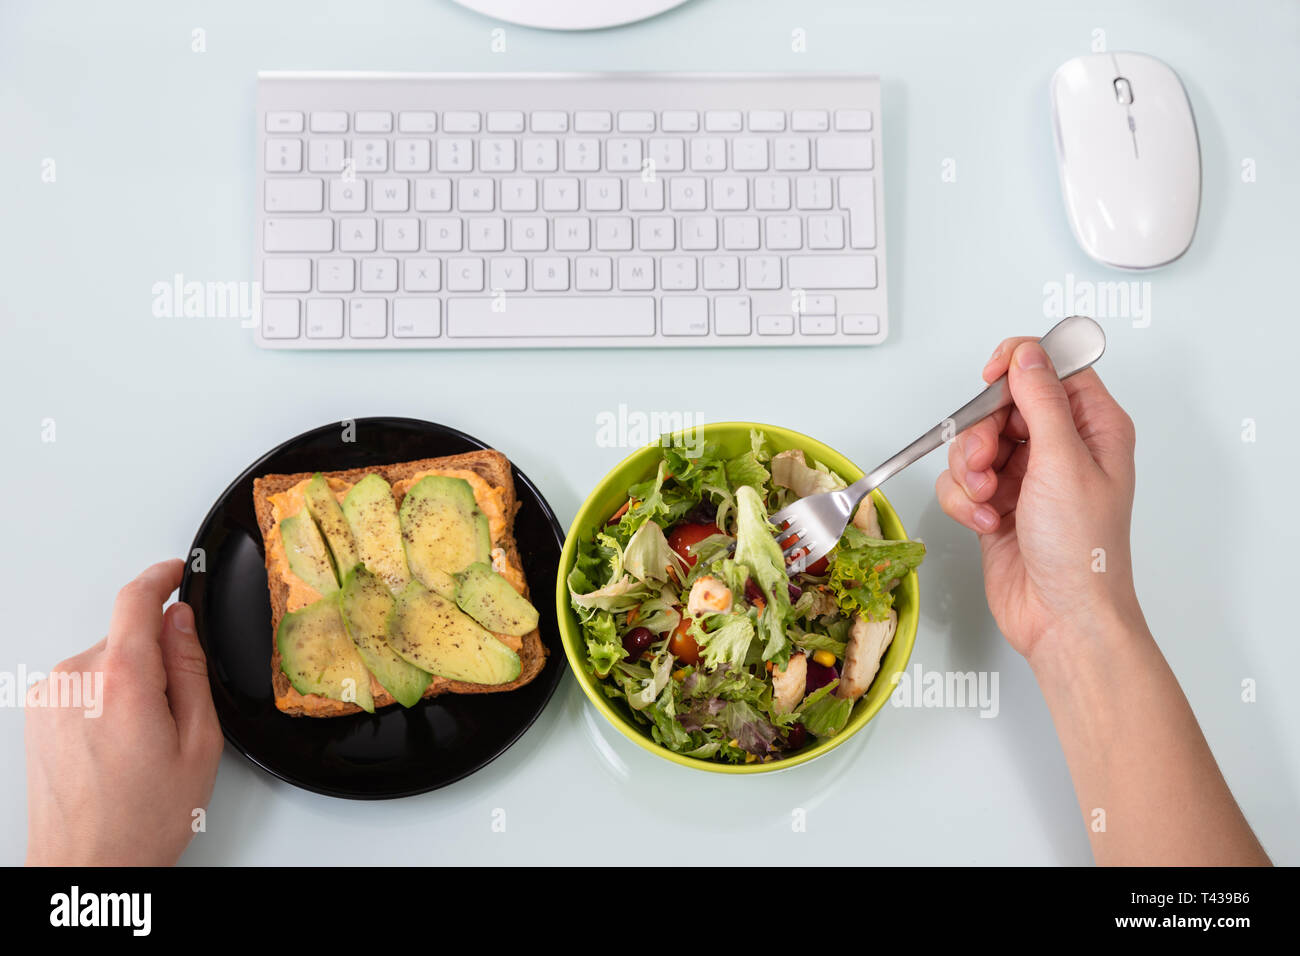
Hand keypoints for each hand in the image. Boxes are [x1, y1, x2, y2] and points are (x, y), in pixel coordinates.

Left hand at [25, 559, 222, 865]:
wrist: (87, 864)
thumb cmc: (142, 818)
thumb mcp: (199, 742)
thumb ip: (191, 670)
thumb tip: (182, 624)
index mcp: (122, 682)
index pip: (137, 600)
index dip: (161, 577)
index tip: (175, 572)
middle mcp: (76, 680)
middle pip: (127, 637)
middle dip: (158, 658)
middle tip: (174, 713)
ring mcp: (50, 695)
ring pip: (106, 660)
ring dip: (129, 682)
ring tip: (141, 740)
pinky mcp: (39, 711)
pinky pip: (83, 682)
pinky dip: (105, 698)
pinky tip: (115, 743)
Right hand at [936, 338, 1141, 659]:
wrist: (1061, 618)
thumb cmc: (1082, 551)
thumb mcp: (1063, 462)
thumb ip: (1040, 401)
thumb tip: (1028, 354)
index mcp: (1093, 428)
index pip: (1052, 369)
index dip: (1018, 367)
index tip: (990, 379)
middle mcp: (1060, 448)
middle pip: (1001, 406)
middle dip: (982, 434)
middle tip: (986, 462)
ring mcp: (1027, 477)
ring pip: (974, 444)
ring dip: (968, 471)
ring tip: (986, 499)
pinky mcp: (997, 504)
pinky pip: (961, 481)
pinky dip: (964, 501)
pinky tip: (986, 522)